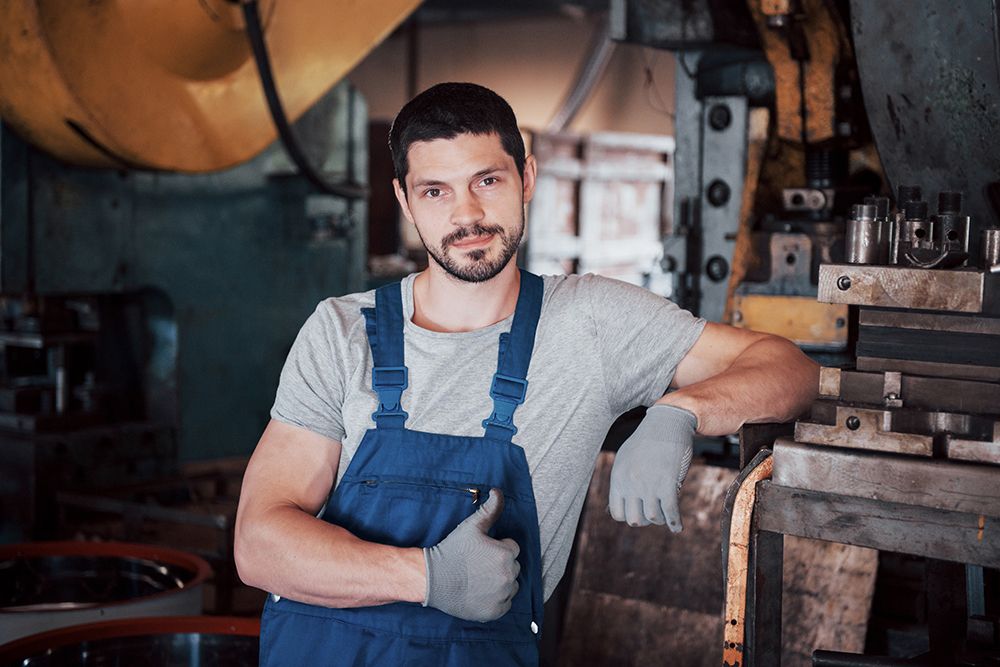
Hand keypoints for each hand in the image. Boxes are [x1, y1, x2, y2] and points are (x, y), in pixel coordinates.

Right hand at [423, 488, 519, 621]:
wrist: (433, 578)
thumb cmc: (452, 550)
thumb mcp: (472, 526)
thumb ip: (490, 509)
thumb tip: (498, 491)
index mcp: (506, 554)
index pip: (511, 548)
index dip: (496, 548)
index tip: (481, 552)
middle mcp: (508, 575)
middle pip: (512, 567)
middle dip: (499, 565)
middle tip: (478, 566)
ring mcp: (502, 595)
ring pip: (510, 586)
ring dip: (500, 583)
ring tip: (479, 579)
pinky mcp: (495, 611)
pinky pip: (504, 604)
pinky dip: (496, 600)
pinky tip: (479, 592)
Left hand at [608, 404, 695, 531]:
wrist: (667, 422)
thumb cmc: (647, 441)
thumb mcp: (626, 459)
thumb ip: (621, 482)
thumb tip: (615, 508)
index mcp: (618, 477)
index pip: (616, 513)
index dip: (628, 516)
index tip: (639, 511)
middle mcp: (630, 483)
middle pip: (634, 520)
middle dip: (645, 520)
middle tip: (654, 513)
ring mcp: (648, 484)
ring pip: (653, 518)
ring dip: (661, 519)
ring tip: (665, 515)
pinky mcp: (667, 483)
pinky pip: (670, 512)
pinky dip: (675, 523)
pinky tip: (678, 527)